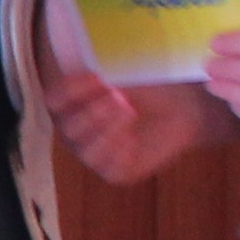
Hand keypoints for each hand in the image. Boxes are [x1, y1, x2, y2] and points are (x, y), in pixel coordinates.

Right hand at [43, 66, 218, 186]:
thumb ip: (101, 72)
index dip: (70, 91)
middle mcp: (78, 133)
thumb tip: (90, 67)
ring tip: (128, 111)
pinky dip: (119, 151)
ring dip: (107, 130)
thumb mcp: (123, 73)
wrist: (185, 106)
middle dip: (93, 112)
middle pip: (69, 128)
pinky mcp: (115, 173)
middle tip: (118, 96)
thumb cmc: (150, 86)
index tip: (95, 78)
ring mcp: (94, 154)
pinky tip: (133, 138)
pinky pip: (107, 168)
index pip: (55, 102)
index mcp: (73, 106)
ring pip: (86, 150)